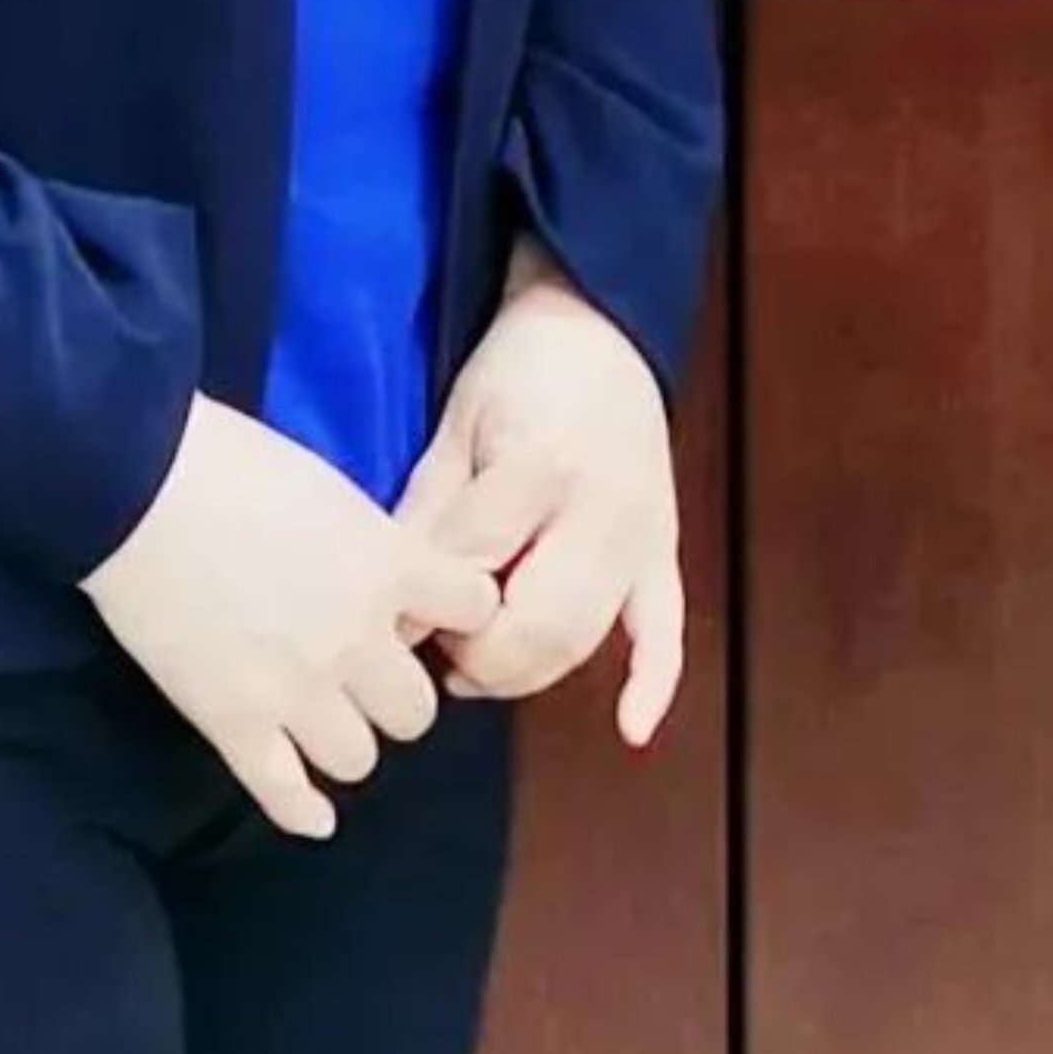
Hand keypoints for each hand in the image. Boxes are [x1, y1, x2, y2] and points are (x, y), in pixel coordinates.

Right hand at [81, 394, 503, 842]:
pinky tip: (311, 811)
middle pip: (416, 710)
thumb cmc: (232, 462)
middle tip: (363, 673)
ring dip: (344, 739)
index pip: (474, 609)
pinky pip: (285, 795)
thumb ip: (374, 546)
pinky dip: (301, 809)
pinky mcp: (234, 724)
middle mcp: (355, 639)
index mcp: (388, 565)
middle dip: (393, 693)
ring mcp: (296, 690)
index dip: (455, 610)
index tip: (430, 610)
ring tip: (321, 718)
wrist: (138, 482)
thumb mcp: (332, 489)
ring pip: (358, 759)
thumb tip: (390, 579)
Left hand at [394, 246, 685, 748]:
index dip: (421, 608)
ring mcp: (640, 536)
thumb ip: (426, 520)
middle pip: (537, 626)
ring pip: (584, 640)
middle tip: (437, 645)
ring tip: (476, 659)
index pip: (472, 572)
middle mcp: (600, 513)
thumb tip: (387, 611)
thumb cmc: (515, 370)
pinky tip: (631, 731)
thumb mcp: (453, 430)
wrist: (600, 322)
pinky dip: (653, 683)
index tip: (385, 622)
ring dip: (526, 669)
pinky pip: (667, 628)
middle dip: (477, 657)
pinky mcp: (663, 548)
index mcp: (539, 470)